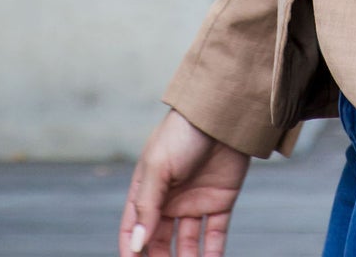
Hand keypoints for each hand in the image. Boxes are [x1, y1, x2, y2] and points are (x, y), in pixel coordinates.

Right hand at [119, 108, 247, 256]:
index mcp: (148, 190)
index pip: (134, 229)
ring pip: (187, 245)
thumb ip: (146, 207)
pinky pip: (214, 236)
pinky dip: (212, 254)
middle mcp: (170, 200)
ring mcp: (195, 202)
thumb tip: (136, 245)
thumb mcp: (158, 167)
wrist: (223, 113)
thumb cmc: (183, 133)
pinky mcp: (220, 202)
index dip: (132, 251)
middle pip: (160, 243)